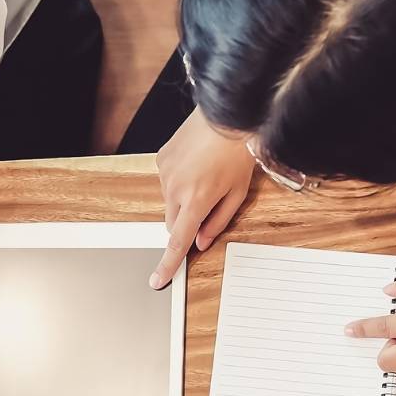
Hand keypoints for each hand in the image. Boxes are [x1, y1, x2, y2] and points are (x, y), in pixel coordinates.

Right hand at [149, 108, 257, 288]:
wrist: (227, 115)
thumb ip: (218, 222)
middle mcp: (175, 189)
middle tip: (206, 205)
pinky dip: (178, 182)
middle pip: (173, 224)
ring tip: (204, 177)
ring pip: (169, 203)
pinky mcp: (160, 160)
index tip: (158, 280)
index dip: (168, 265)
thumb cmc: (237, 152)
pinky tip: (195, 165)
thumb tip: (201, 242)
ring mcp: (165, 173)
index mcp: (196, 201)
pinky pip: (166, 182)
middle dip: (186, 223)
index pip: (178, 242)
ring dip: (183, 200)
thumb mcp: (237, 193)